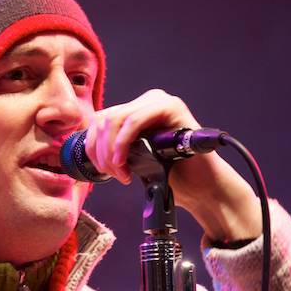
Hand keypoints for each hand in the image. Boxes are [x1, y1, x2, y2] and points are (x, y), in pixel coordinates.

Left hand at [83, 89, 261, 242]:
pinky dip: (123, 143)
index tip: (102, 171)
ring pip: (115, 119)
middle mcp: (146, 102)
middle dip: (101, 151)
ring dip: (111, 151)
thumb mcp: (133, 160)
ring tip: (122, 173)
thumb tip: (88, 150)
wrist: (202, 188)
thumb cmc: (170, 176)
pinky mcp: (172, 108)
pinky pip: (135, 119)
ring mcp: (159, 102)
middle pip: (104, 119)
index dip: (93, 147)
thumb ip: (114, 149)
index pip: (99, 120)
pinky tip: (124, 162)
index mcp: (135, 111)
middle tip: (114, 174)